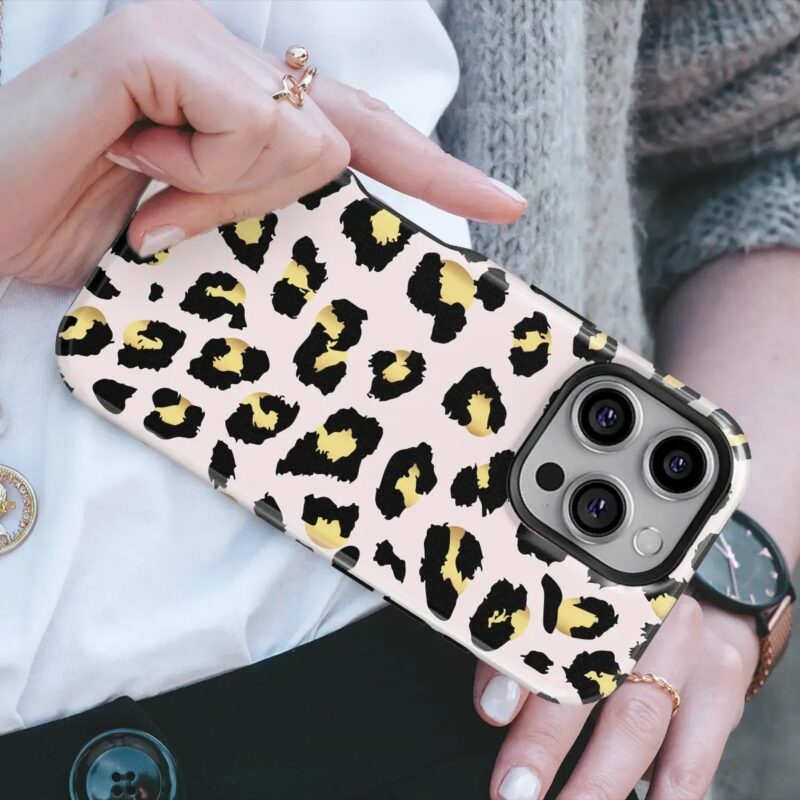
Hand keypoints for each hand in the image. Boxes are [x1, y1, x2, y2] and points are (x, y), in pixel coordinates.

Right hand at [0, 0, 523, 286]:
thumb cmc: (79, 230)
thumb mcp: (199, 239)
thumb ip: (265, 213)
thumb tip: (326, 183)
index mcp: (240, 106)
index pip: (362, 132)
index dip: (434, 169)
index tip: (502, 204)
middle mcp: (227, 58)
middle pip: (346, 135)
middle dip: (283, 195)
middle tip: (175, 205)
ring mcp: (194, 40)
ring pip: (305, 140)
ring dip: (225, 195)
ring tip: (146, 186)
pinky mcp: (157, 41)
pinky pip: (252, 128)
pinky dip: (201, 172)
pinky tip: (136, 159)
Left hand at [474, 596, 759, 798]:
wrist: (709, 602)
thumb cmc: (624, 615)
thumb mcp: (574, 614)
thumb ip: (526, 648)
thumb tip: (493, 702)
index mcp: (600, 586)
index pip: (551, 624)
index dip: (520, 669)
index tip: (491, 711)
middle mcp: (647, 612)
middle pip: (592, 677)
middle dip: (547, 741)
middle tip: (515, 790)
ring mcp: (689, 650)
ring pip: (640, 721)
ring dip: (599, 779)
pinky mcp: (720, 692)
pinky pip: (694, 756)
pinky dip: (665, 794)